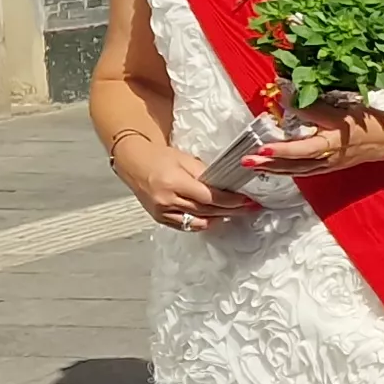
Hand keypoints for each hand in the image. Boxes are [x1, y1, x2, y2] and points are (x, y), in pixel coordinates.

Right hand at [111, 134, 253, 231]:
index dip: (231, 201)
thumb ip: (205, 175)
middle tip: (248, 208)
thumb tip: (226, 186)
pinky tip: (215, 218)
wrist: (134, 163)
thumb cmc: (159, 157)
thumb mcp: (185, 160)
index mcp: (174, 183)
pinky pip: (186, 225)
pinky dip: (202, 223)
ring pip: (198, 220)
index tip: (247, 201)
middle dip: (230, 210)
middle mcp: (166, 200)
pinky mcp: (159, 218)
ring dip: (219, 217)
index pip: (209, 197)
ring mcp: (162, 212)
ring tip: (236, 212)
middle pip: (206, 210)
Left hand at [252, 102, 383, 176]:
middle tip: (246, 160)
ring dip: (274, 168)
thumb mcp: (345, 111)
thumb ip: (314, 107)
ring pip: (297, 170)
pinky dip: (287, 169)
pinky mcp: (329, 167)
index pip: (303, 149)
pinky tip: (275, 167)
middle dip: (269, 164)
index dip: (282, 150)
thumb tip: (287, 97)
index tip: (263, 148)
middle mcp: (328, 159)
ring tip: (254, 164)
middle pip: (294, 165)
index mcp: (333, 144)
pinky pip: (304, 170)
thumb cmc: (370, 124)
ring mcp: (328, 166)